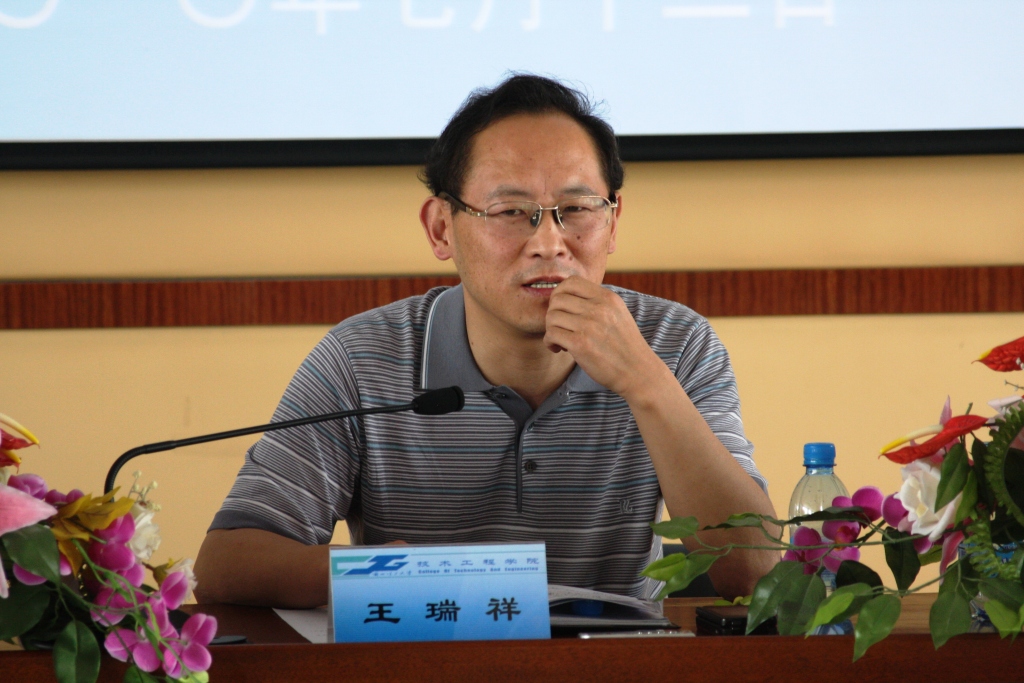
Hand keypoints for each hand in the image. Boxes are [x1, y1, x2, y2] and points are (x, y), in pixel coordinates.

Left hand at [543, 276, 665, 399]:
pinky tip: (559, 349)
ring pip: (551, 316)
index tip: (562, 309)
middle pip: (557, 299)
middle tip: (560, 327)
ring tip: (560, 340)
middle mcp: (599, 308)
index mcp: (608, 297)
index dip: (560, 293)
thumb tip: (566, 295)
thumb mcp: (618, 313)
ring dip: (551, 329)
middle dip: (553, 313)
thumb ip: (597, 302)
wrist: (637, 372)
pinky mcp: (580, 344)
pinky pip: (551, 334)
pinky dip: (550, 342)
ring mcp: (589, 325)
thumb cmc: (624, 345)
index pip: (572, 282)